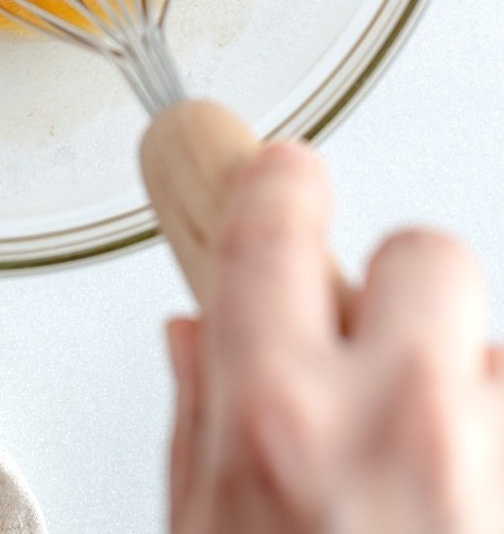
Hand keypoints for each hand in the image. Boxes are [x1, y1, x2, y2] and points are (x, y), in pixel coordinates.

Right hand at [168, 143, 503, 532]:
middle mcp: (399, 424)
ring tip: (414, 459)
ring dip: (457, 385)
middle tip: (362, 338)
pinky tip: (454, 501)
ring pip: (493, 351)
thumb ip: (201, 423)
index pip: (277, 224)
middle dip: (395, 281)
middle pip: (427, 253)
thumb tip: (200, 344)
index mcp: (282, 419)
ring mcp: (490, 464)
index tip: (278, 173)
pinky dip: (489, 448)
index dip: (277, 182)